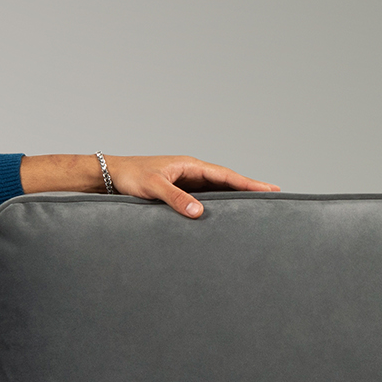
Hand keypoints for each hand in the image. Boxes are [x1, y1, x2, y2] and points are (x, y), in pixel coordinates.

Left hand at [20, 154, 280, 216]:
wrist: (108, 177)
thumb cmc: (129, 177)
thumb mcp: (153, 187)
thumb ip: (176, 199)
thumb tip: (199, 212)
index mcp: (190, 165)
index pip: (226, 175)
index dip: (249, 183)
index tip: (269, 189)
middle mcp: (191, 172)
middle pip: (226, 182)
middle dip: (249, 189)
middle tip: (273, 197)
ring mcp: (185, 182)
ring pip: (216, 191)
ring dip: (233, 198)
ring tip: (254, 208)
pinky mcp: (177, 192)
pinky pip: (202, 198)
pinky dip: (216, 205)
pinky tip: (222, 216)